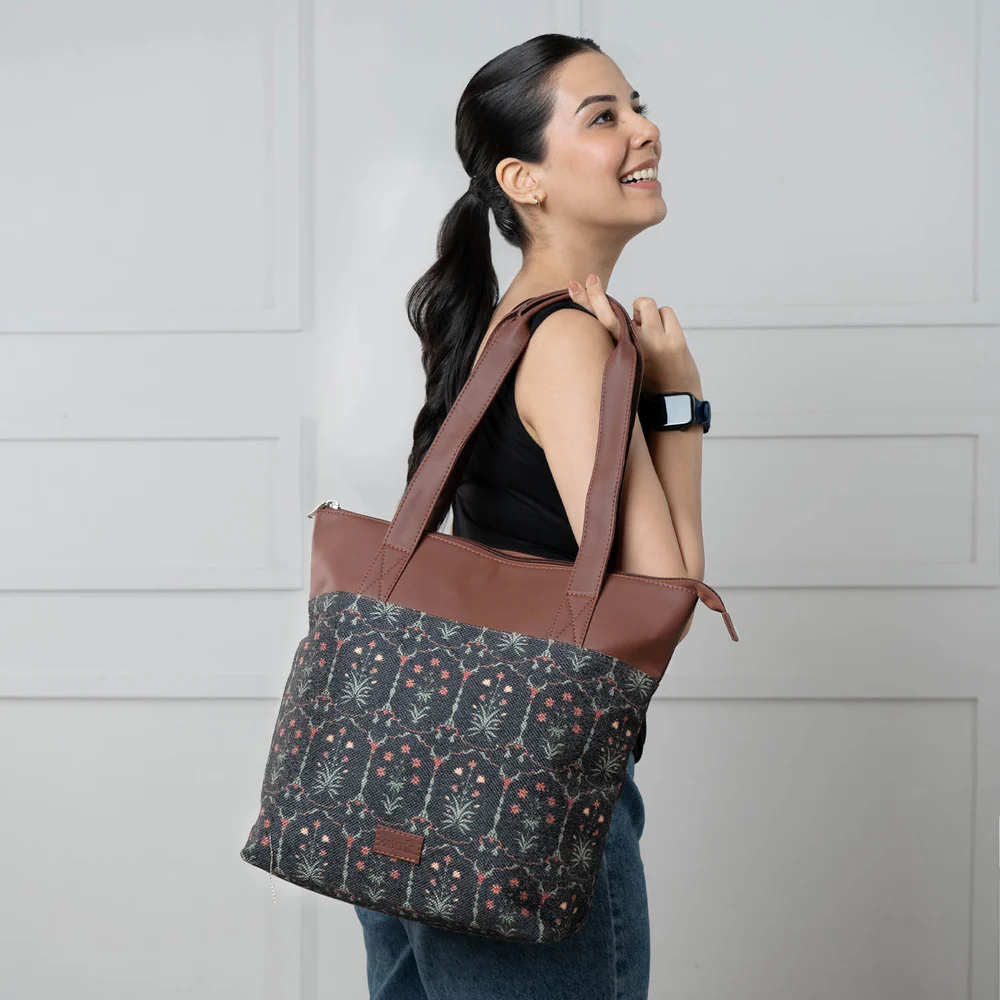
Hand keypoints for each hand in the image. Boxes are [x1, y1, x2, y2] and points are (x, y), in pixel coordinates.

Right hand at [566, 274, 701, 393]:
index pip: (597, 324)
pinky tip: (665, 335)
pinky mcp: (675, 341)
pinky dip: (664, 319)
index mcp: (619, 354)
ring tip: (649, 331)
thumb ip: (619, 341)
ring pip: (644, 304)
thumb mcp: (626, 364)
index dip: (584, 302)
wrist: (675, 404)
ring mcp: (655, 343)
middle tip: (591, 279)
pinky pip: (665, 311)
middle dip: (597, 295)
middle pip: (611, 313)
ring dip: (645, 312)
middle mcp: (633, 348)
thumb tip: (617, 311)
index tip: (572, 284)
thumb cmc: (647, 381)